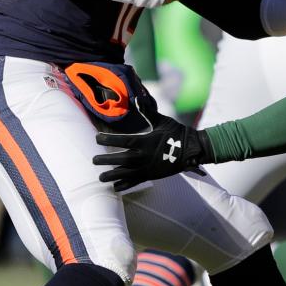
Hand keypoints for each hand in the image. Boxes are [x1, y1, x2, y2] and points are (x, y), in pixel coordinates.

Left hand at [93, 112, 211, 191]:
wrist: (192, 149)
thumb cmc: (176, 132)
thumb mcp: (162, 120)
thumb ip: (147, 112)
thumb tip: (137, 98)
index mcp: (146, 141)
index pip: (123, 140)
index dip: (109, 139)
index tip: (96, 138)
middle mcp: (145, 156)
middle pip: (122, 159)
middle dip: (107, 160)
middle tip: (94, 160)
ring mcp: (148, 167)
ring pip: (127, 173)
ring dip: (113, 175)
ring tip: (100, 178)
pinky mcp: (152, 175)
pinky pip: (136, 181)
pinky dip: (126, 185)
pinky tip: (115, 187)